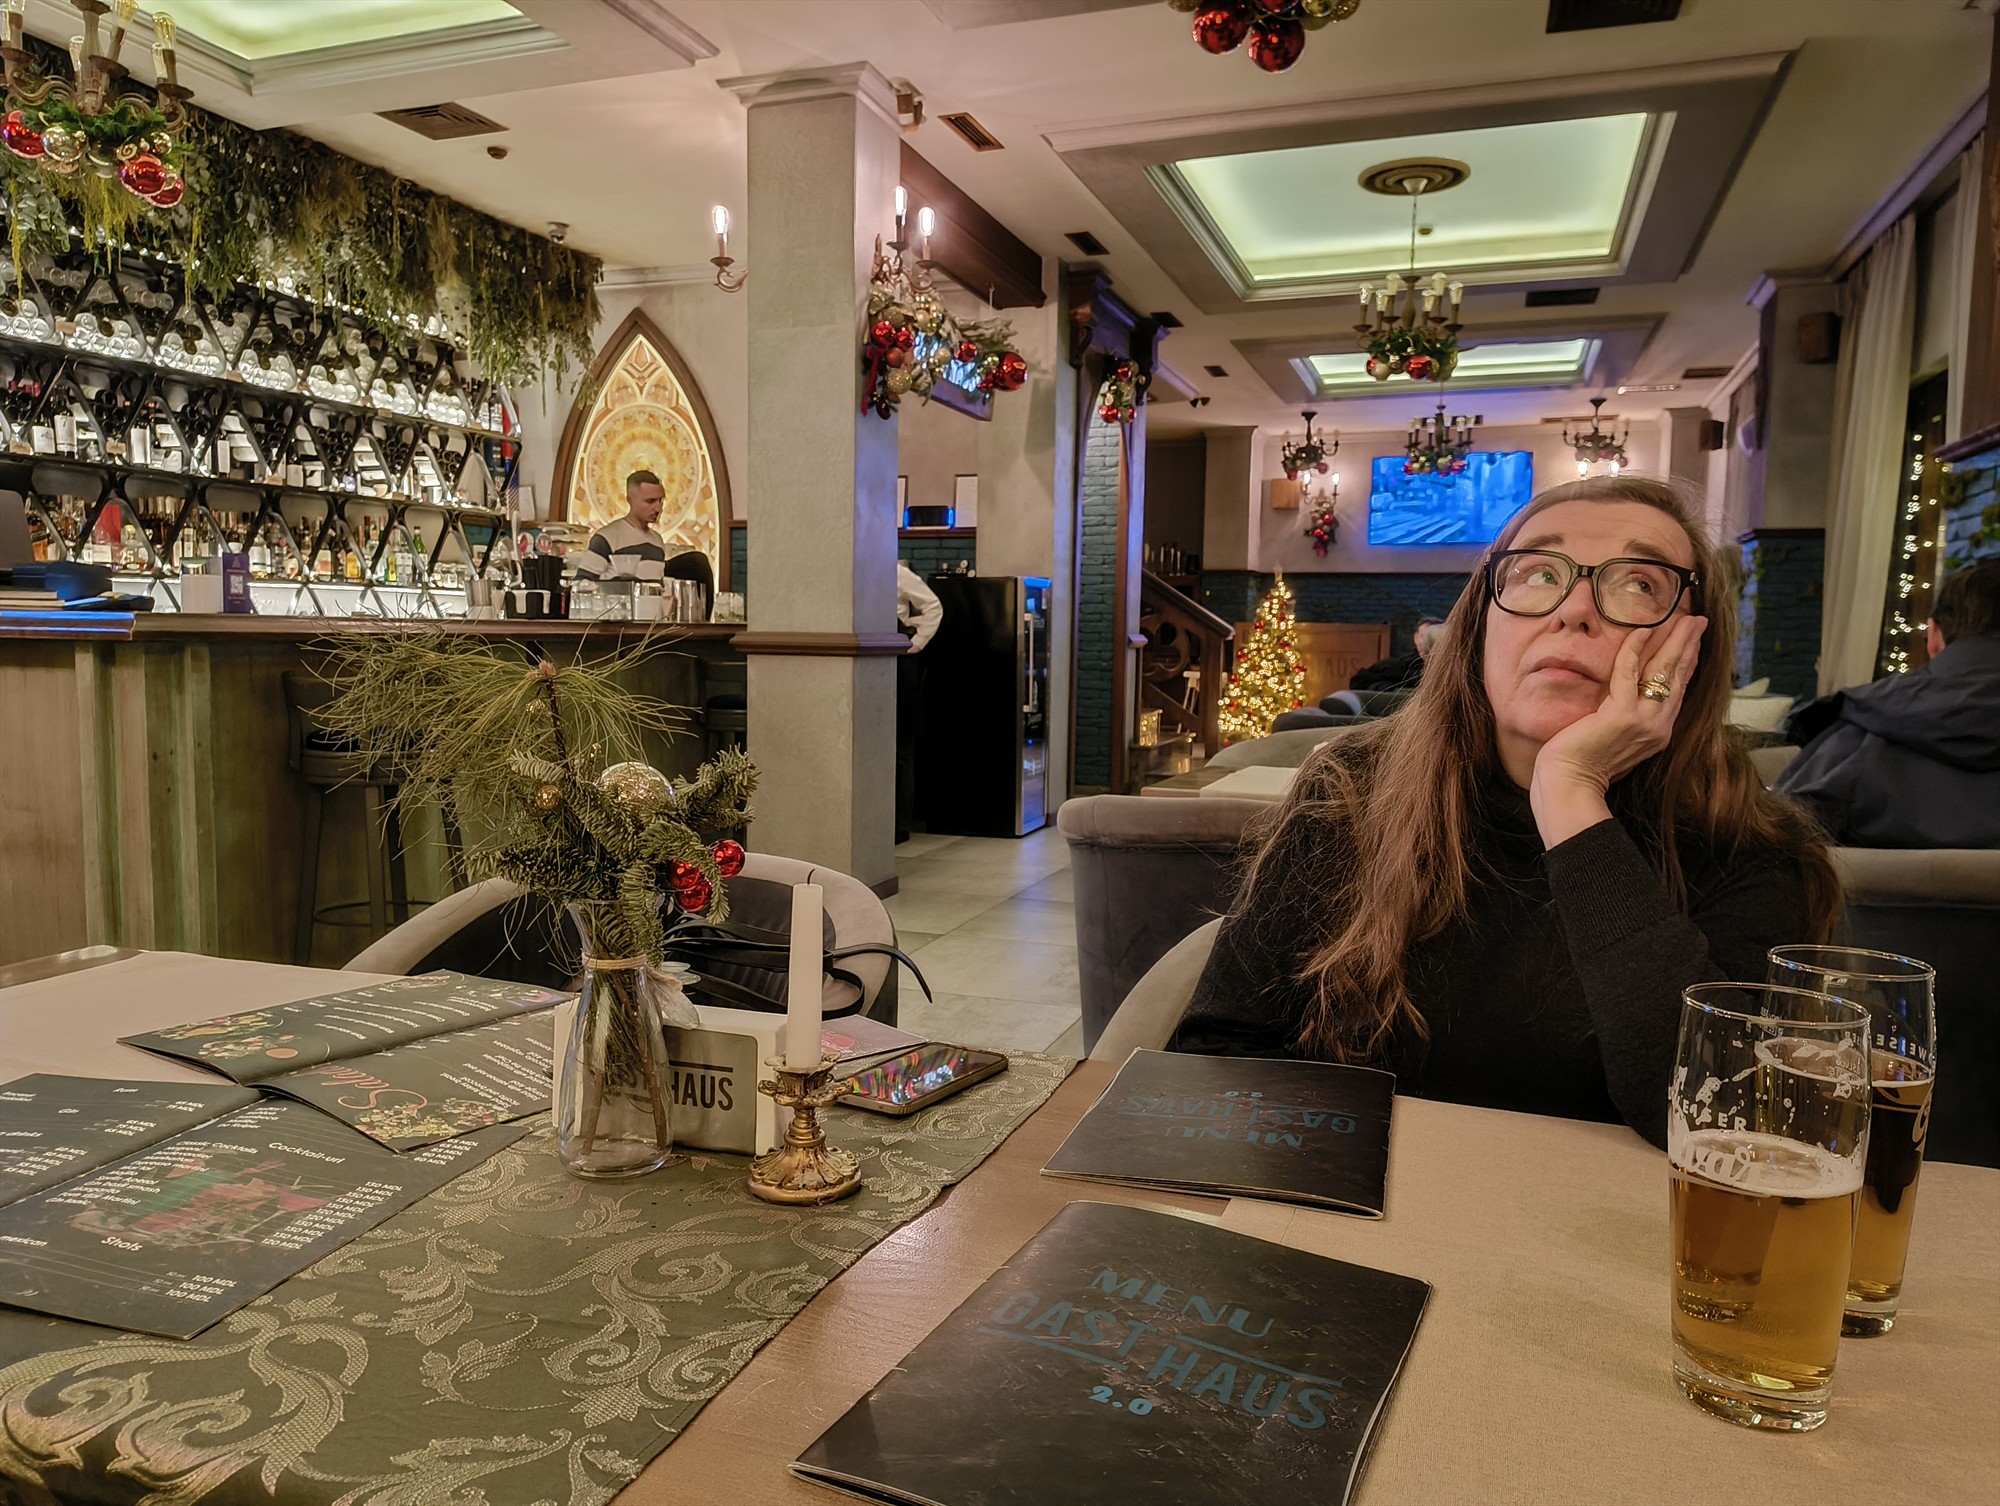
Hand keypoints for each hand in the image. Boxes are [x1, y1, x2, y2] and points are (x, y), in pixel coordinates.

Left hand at [1529, 615, 1706, 846]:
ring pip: (1664, 670)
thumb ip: (1625, 718)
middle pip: (1678, 676)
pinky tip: (1641, 630)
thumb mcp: (1613, 739)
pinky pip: (1629, 672)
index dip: (1687, 663)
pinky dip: (1634, 649)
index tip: (1694, 641)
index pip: (1677, 690)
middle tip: (1699, 621)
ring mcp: (1643, 721)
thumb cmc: (1581, 767)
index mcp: (1657, 732)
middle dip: (1689, 645)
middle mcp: (1658, 726)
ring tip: (1684, 619)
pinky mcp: (1622, 716)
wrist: (1568, 788)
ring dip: (1675, 640)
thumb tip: (1623, 698)